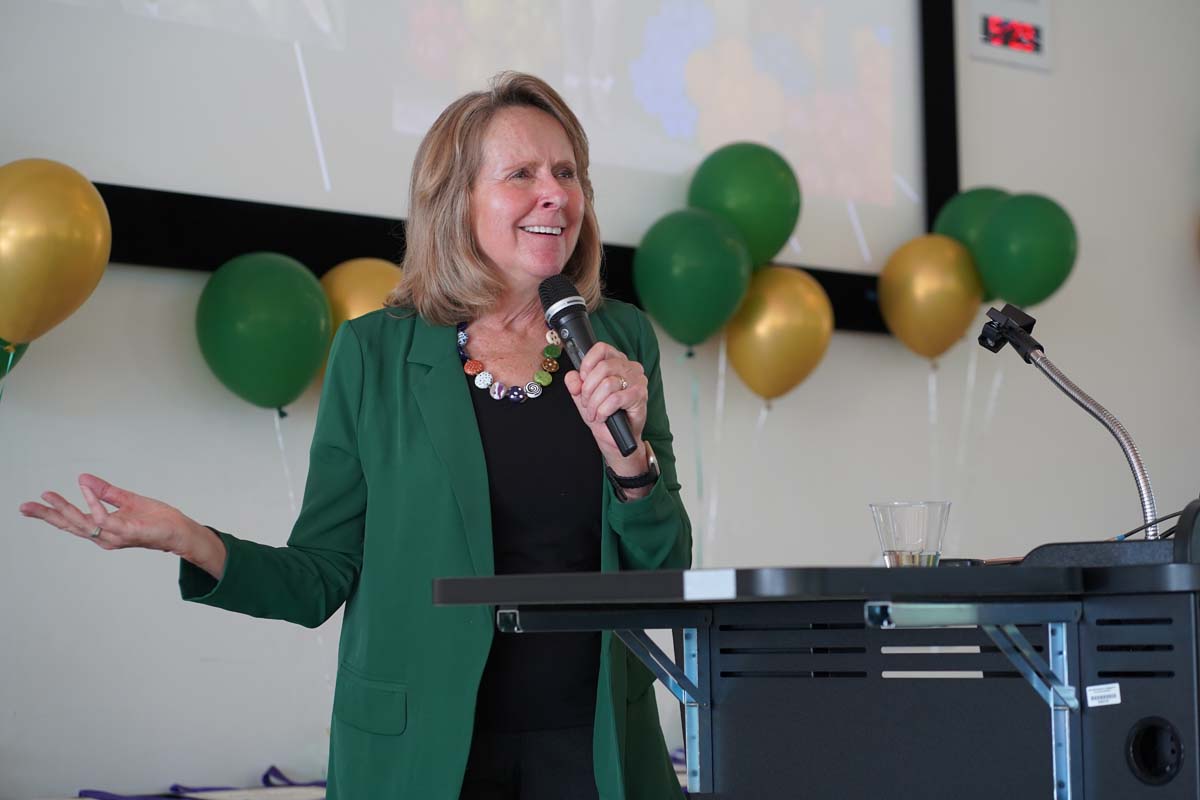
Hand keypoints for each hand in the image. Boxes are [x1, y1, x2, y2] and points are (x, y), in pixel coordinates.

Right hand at [19, 474, 225, 576]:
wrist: (180, 530)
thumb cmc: (157, 519)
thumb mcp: (128, 500)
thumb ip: (106, 492)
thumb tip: (82, 478)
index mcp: (103, 528)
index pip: (72, 521)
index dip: (52, 513)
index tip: (33, 503)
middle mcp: (105, 535)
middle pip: (70, 525)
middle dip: (46, 515)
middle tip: (25, 506)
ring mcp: (115, 536)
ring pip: (82, 524)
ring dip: (64, 510)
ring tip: (48, 496)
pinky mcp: (127, 532)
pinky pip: (105, 518)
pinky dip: (93, 504)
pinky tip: (85, 490)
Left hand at [563, 343, 650, 474]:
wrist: (616, 439)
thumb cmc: (604, 415)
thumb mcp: (583, 397)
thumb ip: (575, 384)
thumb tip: (572, 378)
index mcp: (616, 362)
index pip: (601, 348)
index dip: (587, 363)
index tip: (582, 378)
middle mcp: (630, 367)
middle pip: (602, 367)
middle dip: (588, 388)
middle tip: (586, 402)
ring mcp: (637, 380)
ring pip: (608, 384)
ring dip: (595, 402)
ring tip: (594, 412)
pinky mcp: (640, 395)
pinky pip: (615, 398)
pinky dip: (604, 410)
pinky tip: (603, 416)